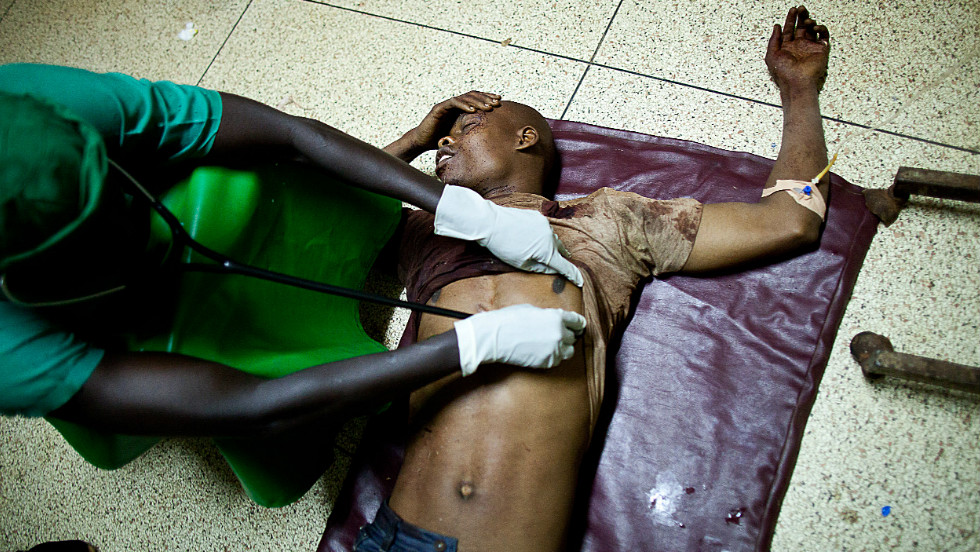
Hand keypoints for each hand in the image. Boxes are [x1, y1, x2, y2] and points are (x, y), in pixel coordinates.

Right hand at [406, 91, 500, 152]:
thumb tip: (490, 136)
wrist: (422, 142)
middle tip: (496, 102)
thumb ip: (471, 131)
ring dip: (477, 101)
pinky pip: (453, 103)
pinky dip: (463, 105)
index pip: (475, 98)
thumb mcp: (460, 135)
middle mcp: (453, 104)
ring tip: (488, 107)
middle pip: (472, 96)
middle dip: (485, 98)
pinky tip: (473, 110)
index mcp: (459, 108)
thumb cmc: (441, 139)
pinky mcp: (439, 109)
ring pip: (464, 98)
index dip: (487, 97)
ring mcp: (446, 105)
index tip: (499, 101)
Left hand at [434, 186, 584, 285]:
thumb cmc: (504, 246)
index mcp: (548, 251)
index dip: (573, 275)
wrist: (490, 223)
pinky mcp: (536, 216)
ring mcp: (544, 224)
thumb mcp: (522, 264)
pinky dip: (542, 237)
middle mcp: (550, 236)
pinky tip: (532, 240)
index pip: (565, 266)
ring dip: (551, 247)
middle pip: (561, 251)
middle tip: (559, 267)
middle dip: (561, 259)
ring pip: (553, 239)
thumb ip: (541, 269)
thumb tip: (553, 270)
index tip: (580, 281)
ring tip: (543, 253)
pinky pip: (545, 230)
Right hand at [454, 304, 586, 375]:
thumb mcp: (532, 310)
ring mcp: (554, 349)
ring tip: (550, 345)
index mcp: (557, 317)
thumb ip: (548, 315)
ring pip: (569, 351)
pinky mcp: (548, 362)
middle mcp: (559, 333)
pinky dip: (553, 357)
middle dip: (567, 335)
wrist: (495, 338)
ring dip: (563, 348)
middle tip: (557, 336)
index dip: (577, 324)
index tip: (578, 327)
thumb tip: (556, 320)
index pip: (577, 322)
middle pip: (573, 337)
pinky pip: (557, 360)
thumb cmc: (510, 320)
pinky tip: (541, 352)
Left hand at [765, 6, 829, 92]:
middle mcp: (799, 46)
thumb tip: (776, 27)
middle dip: (801, 17)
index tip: (792, 10)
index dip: (790, 19)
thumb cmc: (783, 72)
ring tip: (806, 20)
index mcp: (787, 47)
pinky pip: (823, 36)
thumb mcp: (772, 54)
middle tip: (801, 9)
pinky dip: (821, 29)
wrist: (796, 81)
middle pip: (801, 27)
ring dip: (810, 22)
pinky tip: (815, 27)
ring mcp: (810, 47)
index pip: (789, 30)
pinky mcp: (820, 50)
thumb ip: (774, 40)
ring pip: (812, 29)